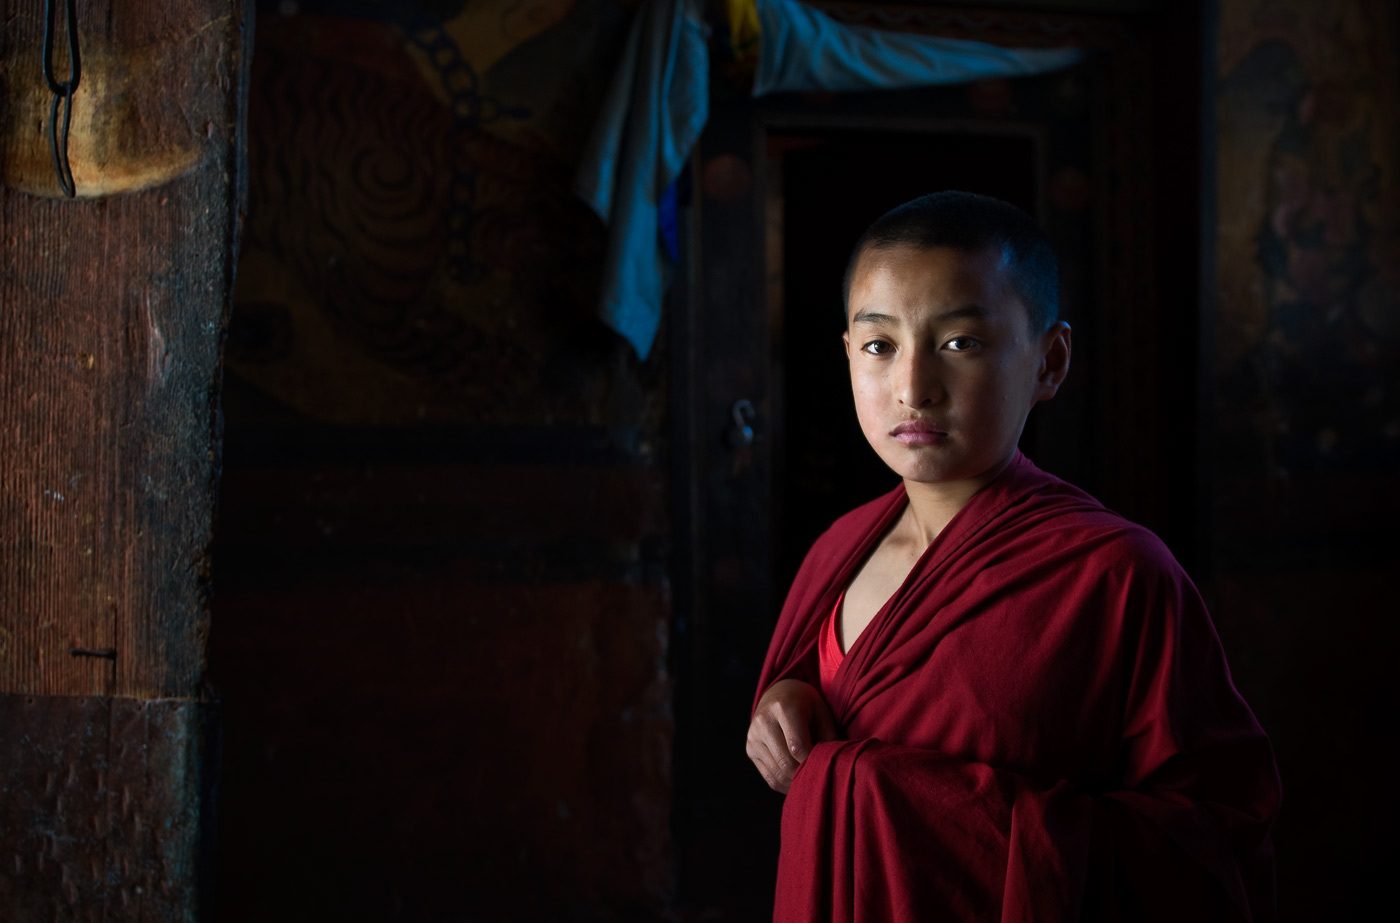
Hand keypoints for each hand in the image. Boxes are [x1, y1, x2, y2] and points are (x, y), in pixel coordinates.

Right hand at [746, 679, 838, 793]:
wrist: (779, 693)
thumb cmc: (807, 705)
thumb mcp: (822, 713)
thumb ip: (829, 738)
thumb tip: (836, 766)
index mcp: (783, 707)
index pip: (798, 747)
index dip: (814, 762)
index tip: (828, 766)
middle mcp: (764, 721)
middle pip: (786, 763)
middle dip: (806, 775)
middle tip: (822, 778)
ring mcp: (753, 737)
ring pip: (777, 774)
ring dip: (796, 783)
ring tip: (812, 780)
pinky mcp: (750, 749)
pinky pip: (769, 777)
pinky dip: (786, 784)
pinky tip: (799, 781)